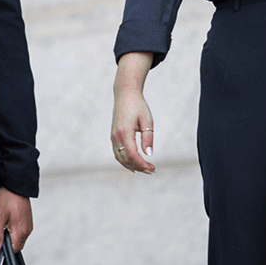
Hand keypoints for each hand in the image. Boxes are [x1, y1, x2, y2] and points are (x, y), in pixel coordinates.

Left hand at [0, 189, 32, 253]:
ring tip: (3, 221)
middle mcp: (27, 231)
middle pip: (16, 245)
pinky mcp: (28, 221)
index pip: (12, 251)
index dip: (3, 249)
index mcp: (21, 232)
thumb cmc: (7, 199)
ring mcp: (29, 226)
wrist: (16, 185)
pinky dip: (13, 229)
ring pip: (18, 238)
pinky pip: (20, 231)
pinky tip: (7, 219)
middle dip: (6, 242)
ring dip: (9, 235)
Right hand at [111, 57, 155, 173]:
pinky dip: (125, 161)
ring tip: (145, 169)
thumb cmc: (138, 105)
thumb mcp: (147, 120)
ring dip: (131, 166)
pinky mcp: (113, 135)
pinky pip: (117, 153)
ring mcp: (113, 136)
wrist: (125, 93)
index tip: (152, 168)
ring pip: (120, 158)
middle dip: (139, 167)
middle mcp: (116, 136)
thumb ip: (148, 138)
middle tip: (152, 170)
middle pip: (126, 159)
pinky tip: (134, 164)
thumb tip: (149, 155)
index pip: (132, 155)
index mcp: (125, 132)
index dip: (142, 164)